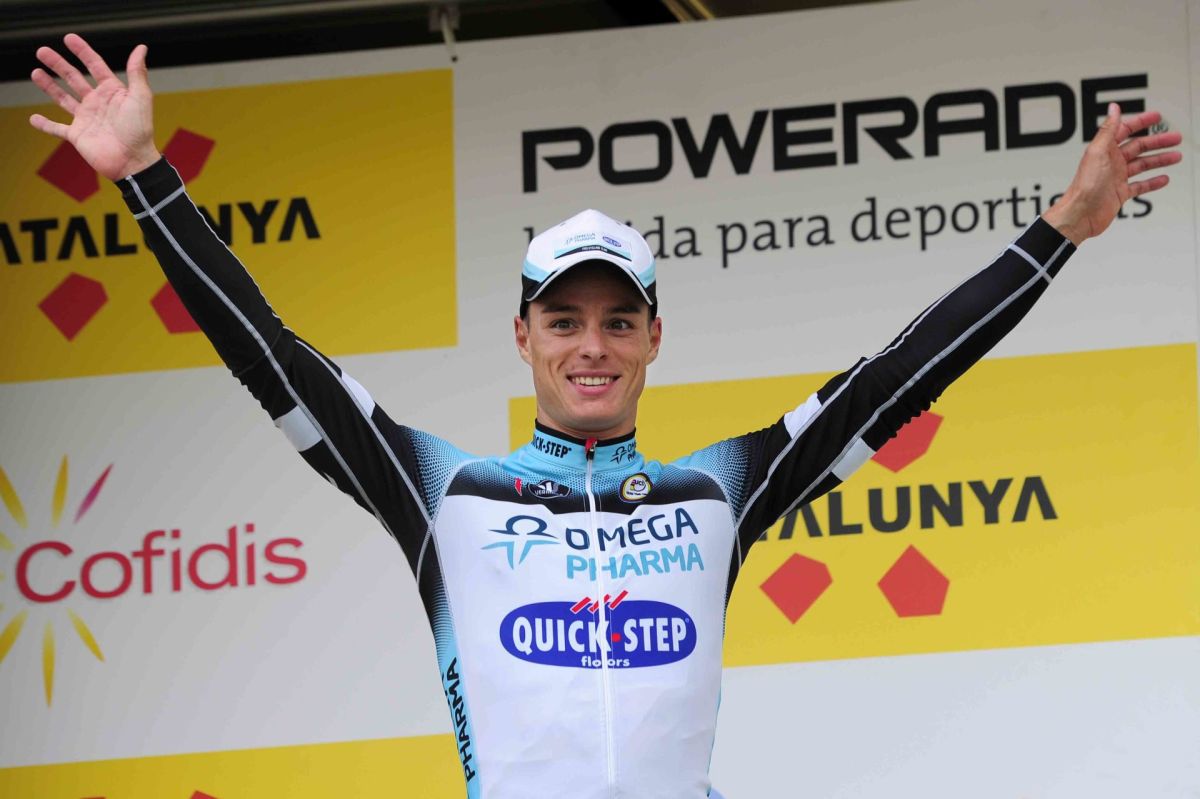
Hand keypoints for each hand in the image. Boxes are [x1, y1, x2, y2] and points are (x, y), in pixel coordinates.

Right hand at [29, 33, 160, 180]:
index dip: (82, 51)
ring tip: (35, 73)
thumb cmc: (140, 130)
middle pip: (74, 78)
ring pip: (63, 98)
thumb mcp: (140, 97)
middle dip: (58, 64)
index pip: (95, 66)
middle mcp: (98, 103)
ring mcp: (86, 119)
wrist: (133, 161)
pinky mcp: (77, 135)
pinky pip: (57, 129)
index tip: (69, 38)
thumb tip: (141, 48)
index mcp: (112, 92)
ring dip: (49, 86)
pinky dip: (45, 125)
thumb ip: (137, 72)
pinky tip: (33, 118)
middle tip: (42, 51)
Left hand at [1042, 102, 1182, 244]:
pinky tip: (1163, 179)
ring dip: (1159, 160)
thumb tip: (1113, 108)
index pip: (1125, 130)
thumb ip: (1107, 130)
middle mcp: (1111, 163)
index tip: (1156, 116)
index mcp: (1105, 150)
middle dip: (1158, 142)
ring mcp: (1116, 178)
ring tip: (1176, 156)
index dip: (1141, 122)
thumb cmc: (1085, 186)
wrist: (1080, 215)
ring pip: (1142, 165)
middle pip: (1138, 147)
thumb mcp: (1098, 152)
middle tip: (1175, 138)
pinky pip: (1139, 186)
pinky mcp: (1119, 194)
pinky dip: (1152, 182)